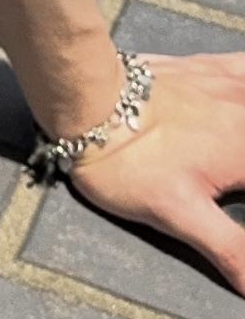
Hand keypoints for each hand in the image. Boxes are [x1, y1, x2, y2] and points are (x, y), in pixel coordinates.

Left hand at [70, 53, 244, 293]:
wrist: (88, 103)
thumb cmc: (128, 164)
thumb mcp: (180, 217)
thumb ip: (231, 250)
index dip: (244, 192)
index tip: (238, 195)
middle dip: (243, 170)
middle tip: (235, 181)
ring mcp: (235, 86)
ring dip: (244, 130)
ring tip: (236, 162)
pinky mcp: (213, 67)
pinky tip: (238, 102)